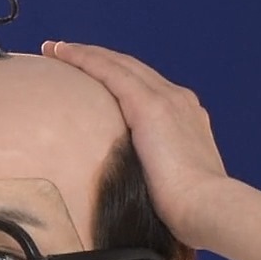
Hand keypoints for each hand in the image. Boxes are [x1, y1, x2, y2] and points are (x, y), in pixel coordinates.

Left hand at [42, 40, 229, 249]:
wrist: (205, 207)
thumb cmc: (187, 210)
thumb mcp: (169, 184)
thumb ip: (149, 174)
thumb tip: (124, 187)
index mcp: (184, 118)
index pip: (144, 88)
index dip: (116, 78)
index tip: (93, 79)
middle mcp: (178, 100)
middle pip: (131, 69)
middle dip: (98, 59)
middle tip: (65, 53)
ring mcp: (166, 98)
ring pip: (118, 64)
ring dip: (86, 53)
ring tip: (56, 49)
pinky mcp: (149, 105)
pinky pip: (109, 71)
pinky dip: (84, 58)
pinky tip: (61, 52)